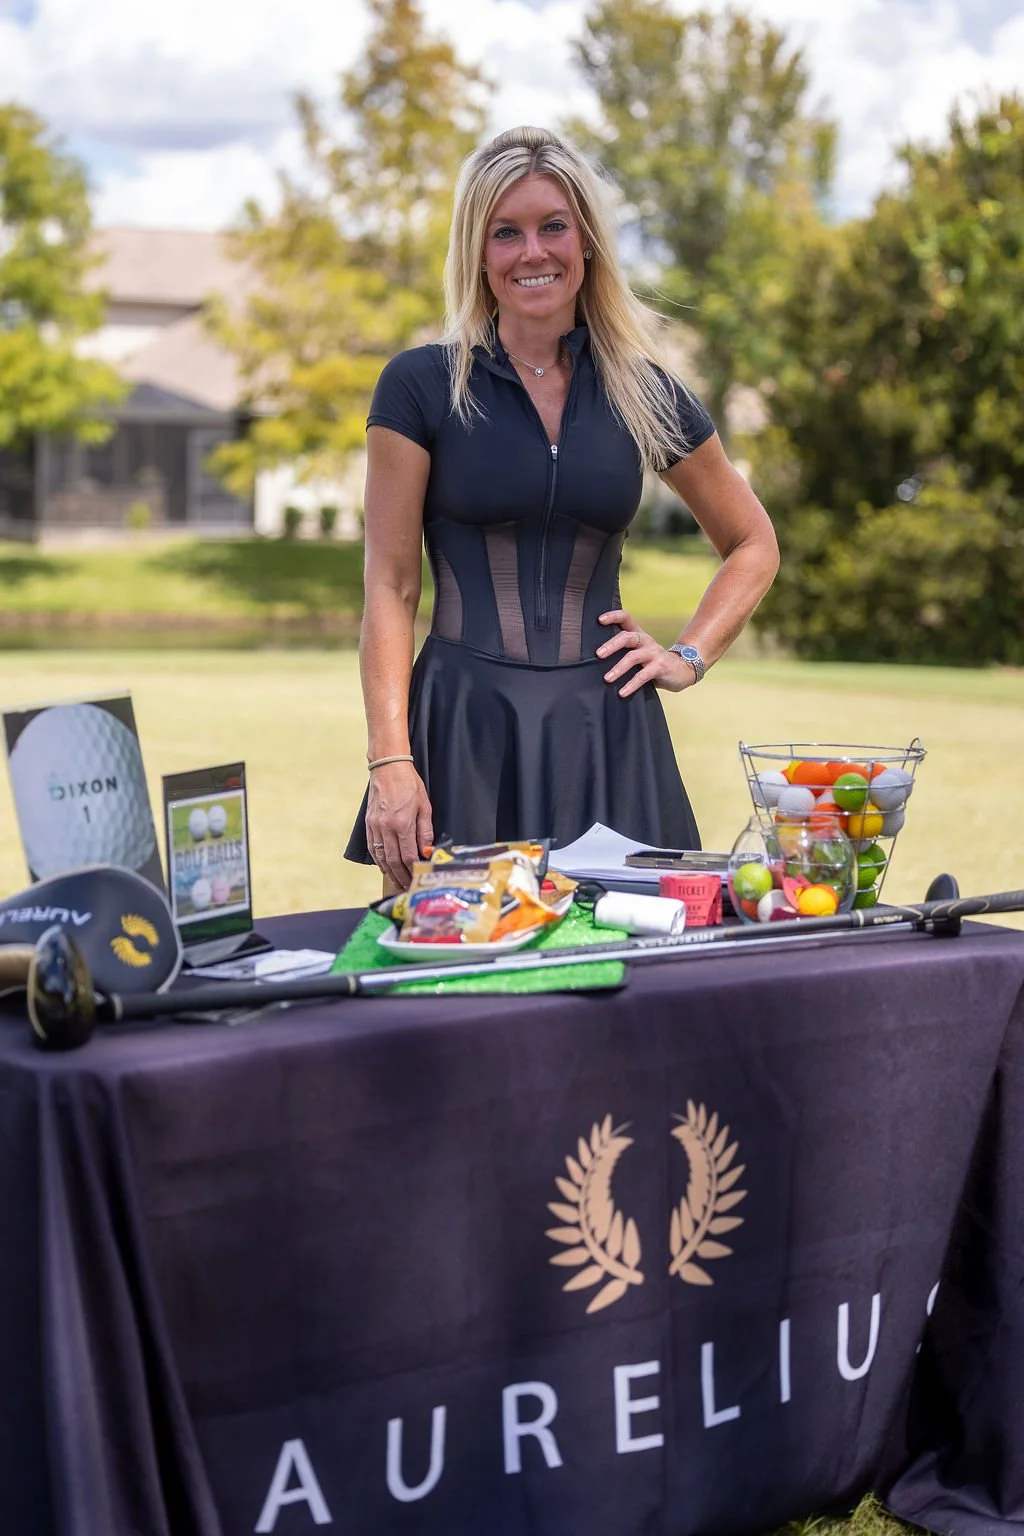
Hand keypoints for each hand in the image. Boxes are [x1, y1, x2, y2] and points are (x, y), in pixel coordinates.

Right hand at [366, 762, 433, 889]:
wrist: (388, 768)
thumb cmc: (409, 785)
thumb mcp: (424, 806)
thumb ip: (425, 831)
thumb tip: (427, 851)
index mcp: (402, 824)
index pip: (407, 856)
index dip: (412, 870)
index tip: (417, 878)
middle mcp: (386, 827)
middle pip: (393, 861)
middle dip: (401, 876)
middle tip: (407, 886)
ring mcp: (375, 826)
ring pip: (381, 857)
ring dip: (389, 872)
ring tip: (397, 881)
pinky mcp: (369, 824)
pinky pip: (373, 847)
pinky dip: (378, 860)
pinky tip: (384, 867)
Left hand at [596, 610, 695, 697]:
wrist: (683, 669)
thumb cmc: (654, 662)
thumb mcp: (640, 652)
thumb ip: (625, 652)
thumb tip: (597, 661)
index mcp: (639, 635)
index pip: (626, 618)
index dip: (614, 616)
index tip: (599, 620)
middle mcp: (646, 641)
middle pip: (627, 637)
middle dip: (611, 645)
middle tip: (598, 654)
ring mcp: (653, 653)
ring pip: (633, 657)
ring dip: (618, 668)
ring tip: (607, 679)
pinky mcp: (660, 667)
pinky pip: (643, 676)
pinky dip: (631, 684)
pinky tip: (622, 692)